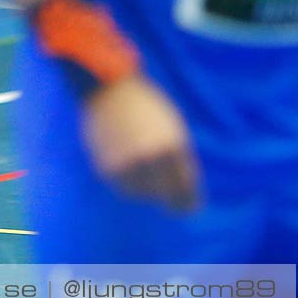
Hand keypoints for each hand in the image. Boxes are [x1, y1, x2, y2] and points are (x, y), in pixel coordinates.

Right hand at [81, 75, 202, 213]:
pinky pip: (123, 188)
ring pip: (143, 194)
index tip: (191, 208)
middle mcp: (147, 158)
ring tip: (145, 171)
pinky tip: (129, 167)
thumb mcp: (172, 128)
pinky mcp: (106, 168)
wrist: (106, 90)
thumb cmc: (146, 107)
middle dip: (170, 198)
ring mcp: (125, 164)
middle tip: (173, 203)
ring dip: (147, 189)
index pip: (184, 189)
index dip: (189, 203)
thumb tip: (184, 188)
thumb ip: (179, 158)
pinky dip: (129, 183)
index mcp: (169, 147)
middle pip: (164, 195)